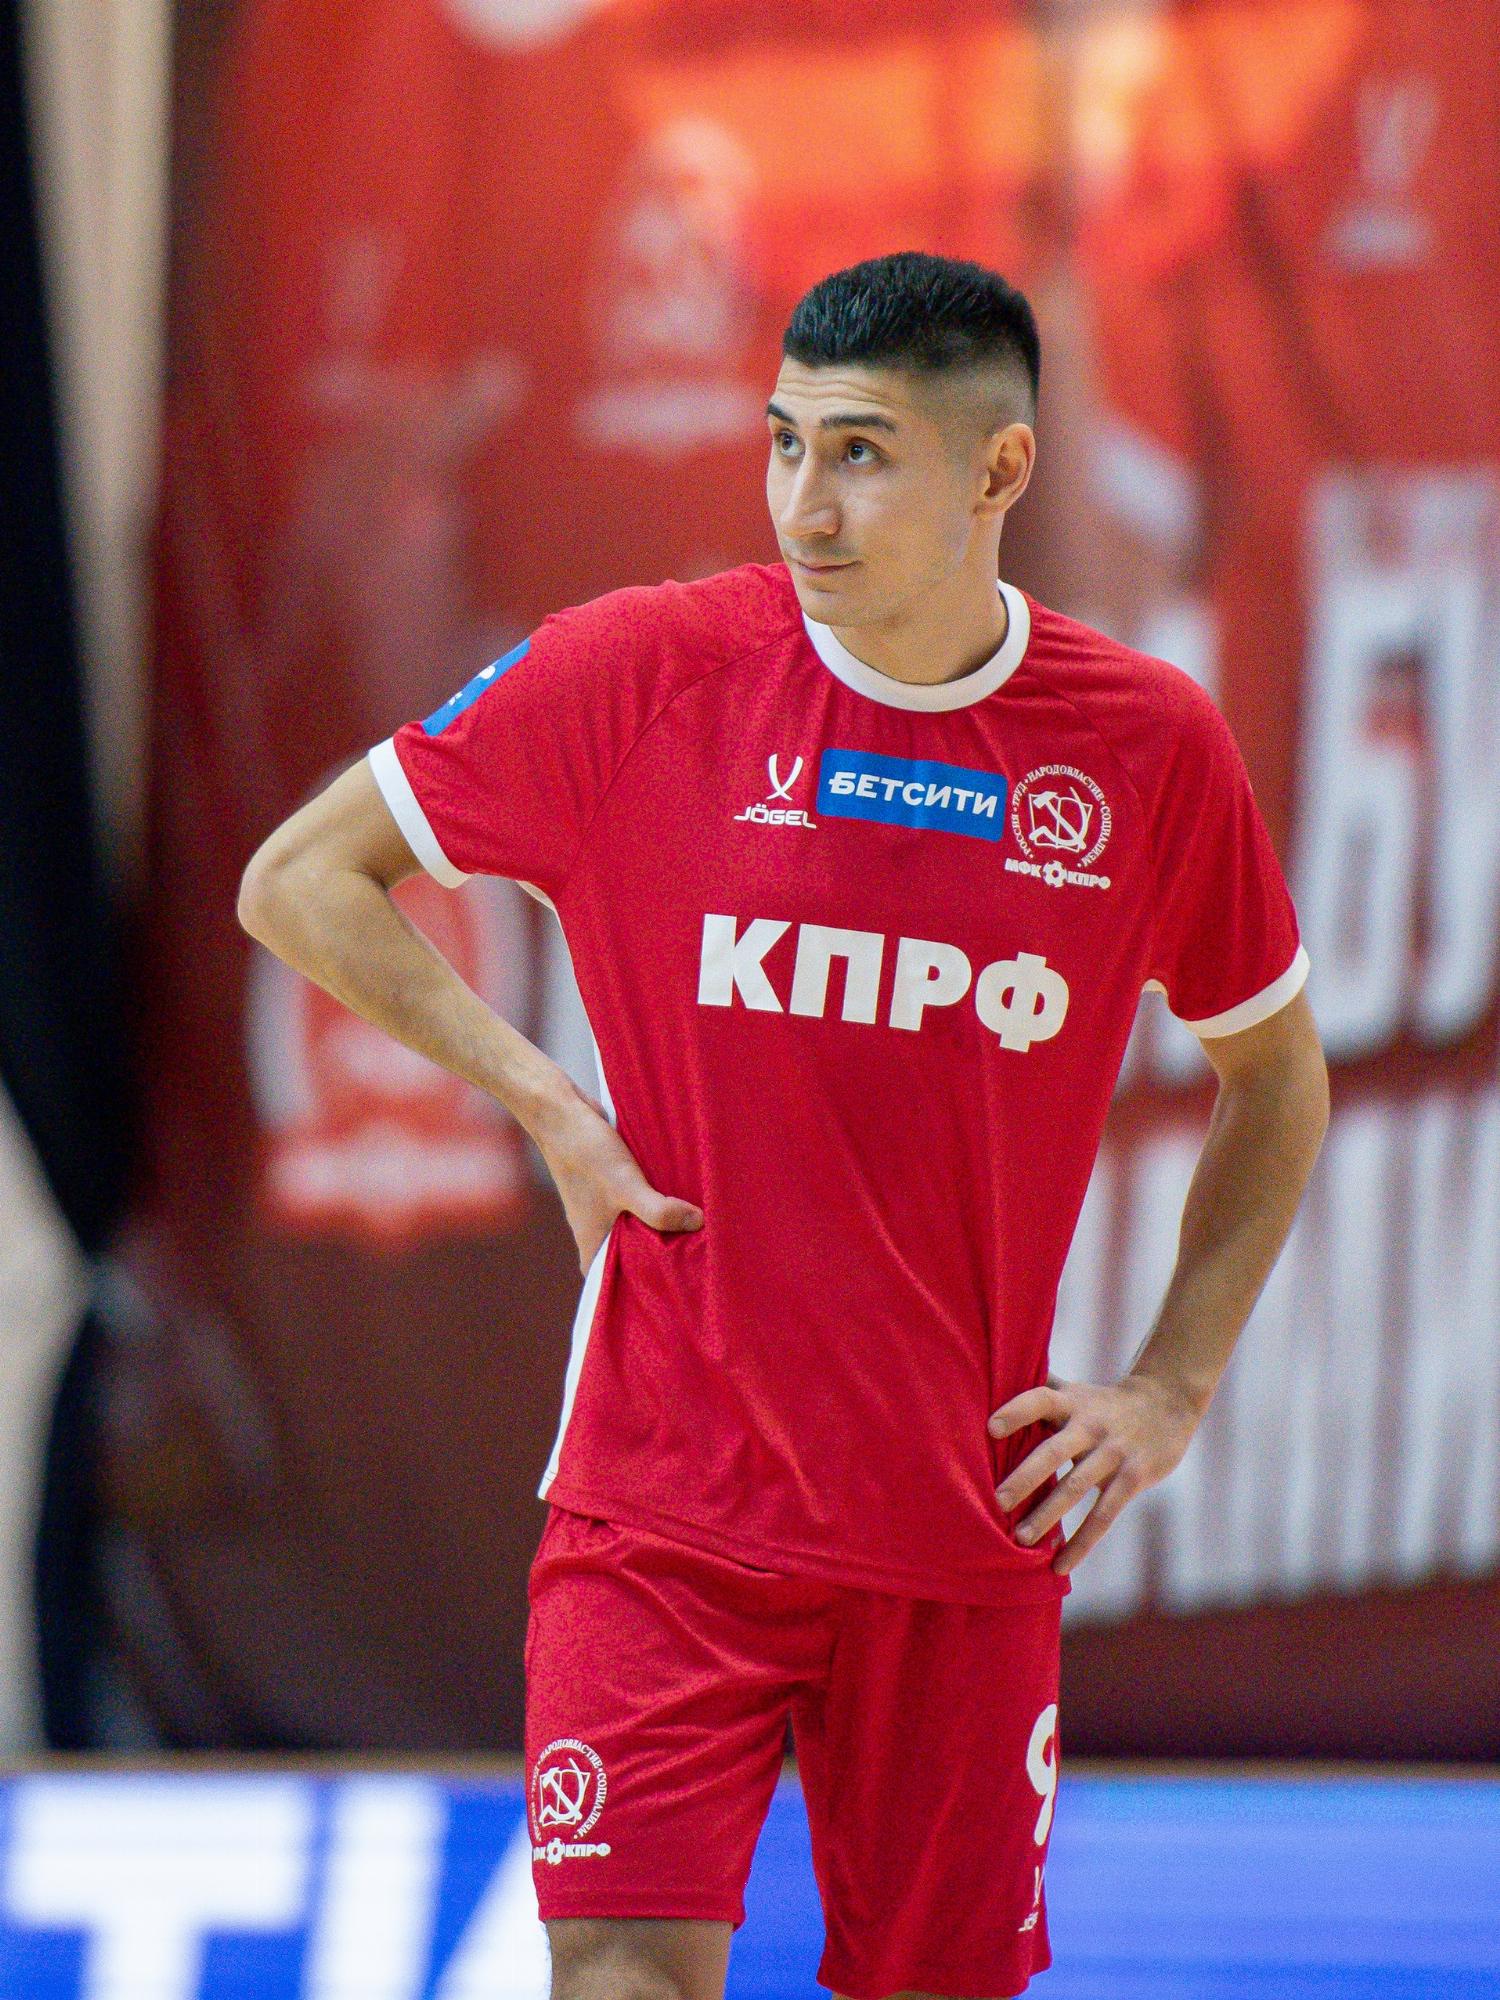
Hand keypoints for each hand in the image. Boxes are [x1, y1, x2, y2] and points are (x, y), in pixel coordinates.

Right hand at [532, 1079, 702, 1272]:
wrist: (562, 1113)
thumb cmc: (586, 1155)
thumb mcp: (626, 1186)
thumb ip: (659, 1210)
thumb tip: (697, 1223)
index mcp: (591, 1241)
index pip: (612, 1279)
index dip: (636, 1285)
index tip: (669, 1286)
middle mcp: (595, 1227)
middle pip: (630, 1251)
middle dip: (656, 1253)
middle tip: (694, 1257)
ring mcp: (602, 1205)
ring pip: (635, 1224)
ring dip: (658, 1224)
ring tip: (694, 1229)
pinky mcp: (610, 1183)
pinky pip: (636, 1201)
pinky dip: (653, 1201)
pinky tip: (678, 1196)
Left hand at [987, 1372, 1202, 1574]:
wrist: (1167, 1405)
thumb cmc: (1105, 1402)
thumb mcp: (1076, 1390)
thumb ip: (1042, 1388)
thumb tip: (994, 1377)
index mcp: (1072, 1403)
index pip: (1041, 1400)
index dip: (1017, 1411)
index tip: (991, 1429)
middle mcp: (1090, 1426)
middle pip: (1054, 1451)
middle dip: (1025, 1477)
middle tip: (996, 1502)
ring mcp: (1113, 1453)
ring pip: (1075, 1488)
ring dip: (1047, 1515)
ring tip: (1019, 1539)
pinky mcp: (1132, 1479)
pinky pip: (1103, 1516)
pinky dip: (1081, 1543)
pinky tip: (1060, 1566)